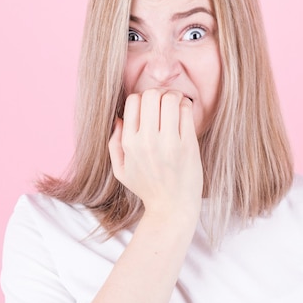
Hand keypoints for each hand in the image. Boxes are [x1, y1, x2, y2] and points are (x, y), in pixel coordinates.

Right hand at [108, 89, 202, 219]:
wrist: (172, 208)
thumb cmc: (147, 187)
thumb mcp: (121, 170)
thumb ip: (114, 143)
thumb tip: (120, 118)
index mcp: (129, 144)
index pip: (133, 101)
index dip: (142, 99)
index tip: (150, 108)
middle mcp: (146, 141)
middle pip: (151, 95)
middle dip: (159, 94)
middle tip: (165, 104)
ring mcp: (168, 142)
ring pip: (170, 99)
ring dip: (174, 97)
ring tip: (176, 106)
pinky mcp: (187, 145)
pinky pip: (186, 111)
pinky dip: (186, 107)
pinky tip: (185, 115)